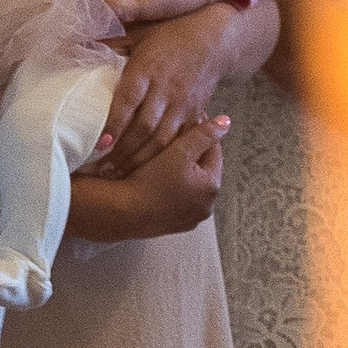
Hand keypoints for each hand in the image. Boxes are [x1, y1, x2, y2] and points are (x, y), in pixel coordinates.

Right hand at [69, 120, 226, 242]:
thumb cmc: (150, 181)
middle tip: (172, 138)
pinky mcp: (173, 226)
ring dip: (181, 173)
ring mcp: (189, 219)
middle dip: (191, 154)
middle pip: (202, 170)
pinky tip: (155, 181)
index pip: (213, 151)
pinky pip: (176, 200)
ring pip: (189, 186)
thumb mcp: (179, 151)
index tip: (187, 121)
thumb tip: (225, 122)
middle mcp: (206, 206)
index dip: (200, 133)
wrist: (121, 213)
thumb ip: (204, 134)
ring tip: (162, 159)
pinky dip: (170, 190)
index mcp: (212, 186)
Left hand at [99, 10, 238, 175]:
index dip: (114, 124)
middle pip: (144, 127)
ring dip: (140, 160)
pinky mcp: (194, 114)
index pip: (128, 101)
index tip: (100, 144)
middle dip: (123, 152)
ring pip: (162, 139)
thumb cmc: (170, 34)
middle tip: (101, 170)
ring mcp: (182, 104)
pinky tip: (146, 171)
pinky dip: (163, 157)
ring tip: (118, 176)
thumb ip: (111, 42)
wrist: (215, 39)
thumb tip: (76, 43)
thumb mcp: (140, 32)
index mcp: (147, 68)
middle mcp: (165, 90)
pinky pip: (179, 141)